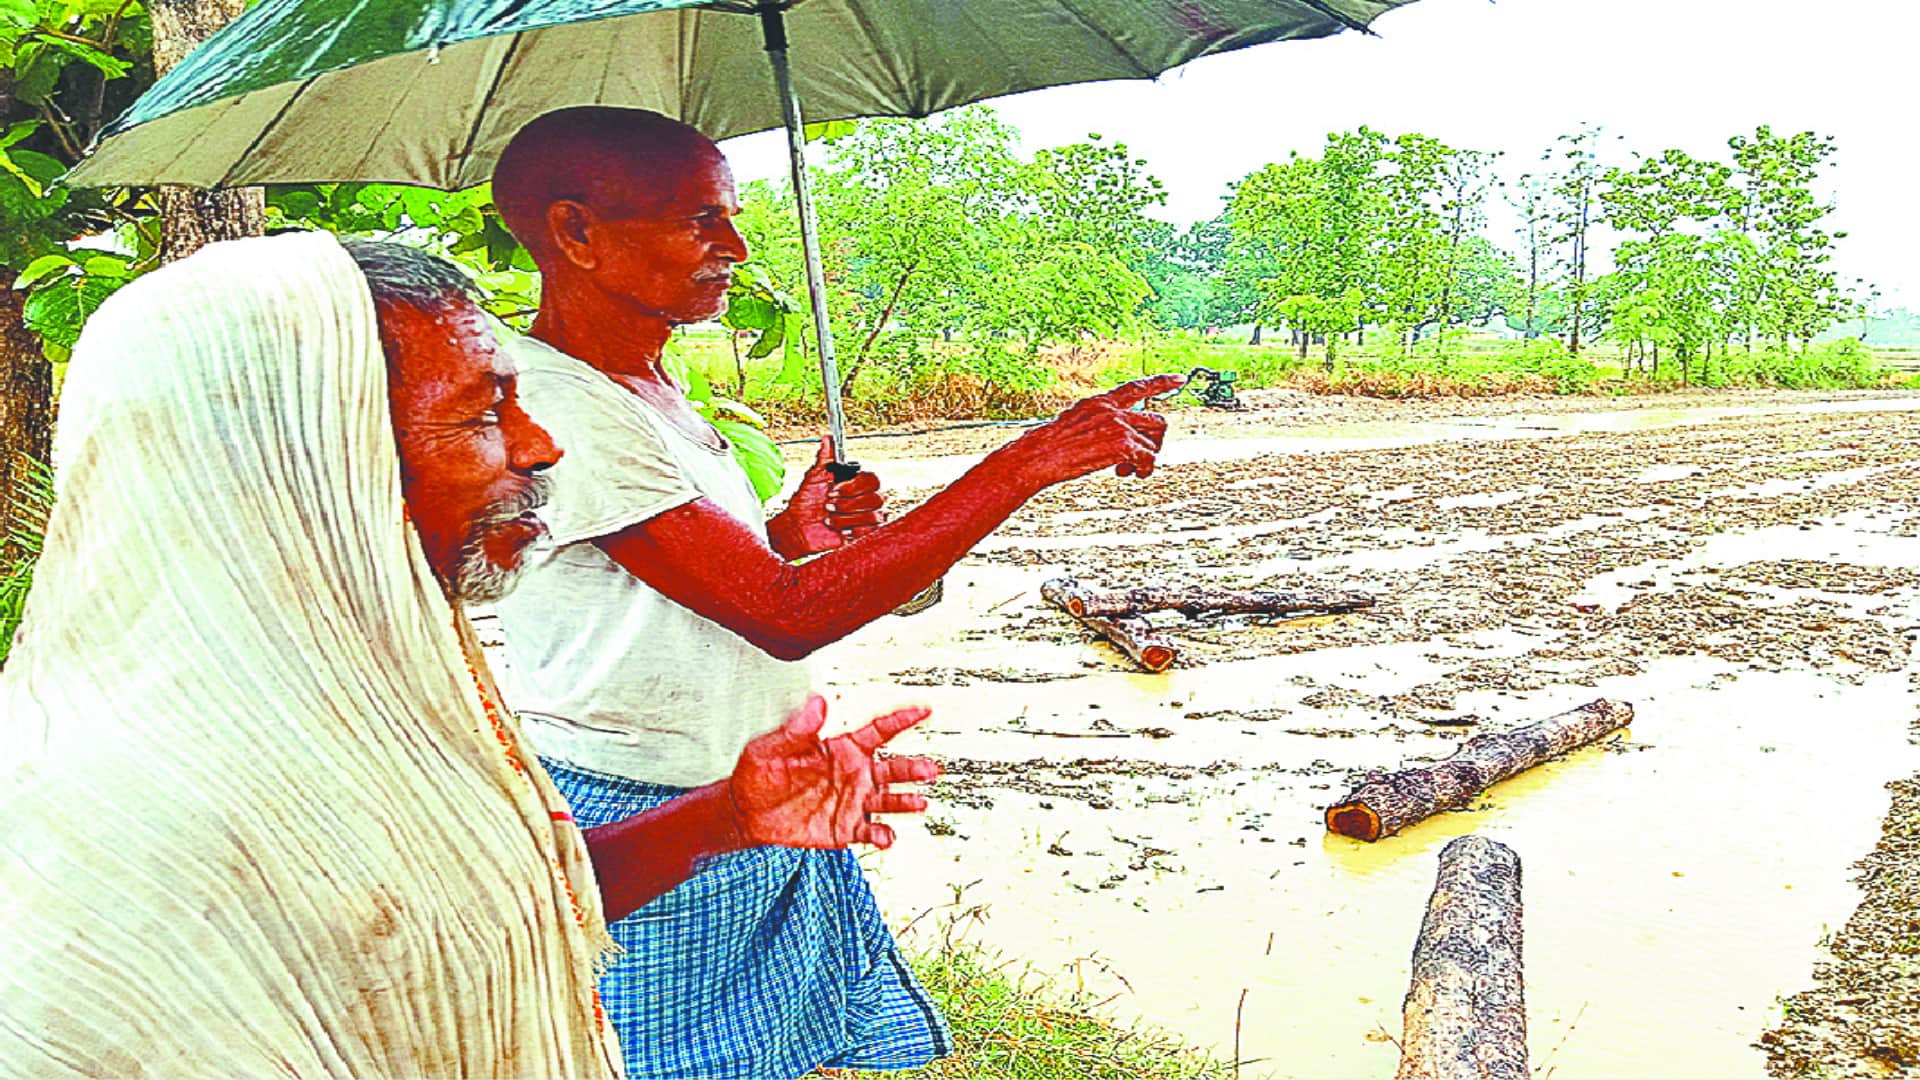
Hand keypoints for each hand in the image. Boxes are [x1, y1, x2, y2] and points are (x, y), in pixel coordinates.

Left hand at [728, 695, 940, 849]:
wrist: (747, 815)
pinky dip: (883, 835)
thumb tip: (818, 703)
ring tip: (919, 803)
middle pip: (892, 769)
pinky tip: (887, 836)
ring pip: (889, 800)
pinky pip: (871, 831)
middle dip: (913, 769)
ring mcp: (852, 802)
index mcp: (842, 749)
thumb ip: (796, 729)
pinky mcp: (845, 829)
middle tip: (929, 770)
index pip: (878, 731)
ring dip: (906, 802)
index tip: (924, 710)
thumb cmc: (758, 774)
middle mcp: (854, 774)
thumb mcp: (770, 748)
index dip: (902, 719)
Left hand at [767, 438, 888, 556]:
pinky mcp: (864, 535)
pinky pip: (871, 532)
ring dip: (846, 518)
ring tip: (830, 520)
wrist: (798, 528)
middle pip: (877, 498)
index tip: (832, 491)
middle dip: (848, 504)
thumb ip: (825, 458)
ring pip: (874, 516)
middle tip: (829, 506)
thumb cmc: (805, 502)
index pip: (873, 479)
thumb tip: (828, 438)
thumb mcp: (814, 477)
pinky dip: (853, 531)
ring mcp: (866, 518)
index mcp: (856, 484)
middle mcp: (865, 499)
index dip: (853, 487)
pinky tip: (841, 531)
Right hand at [1001, 374, 1182, 487]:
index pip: (1137, 387)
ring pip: (1155, 440)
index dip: (1162, 383)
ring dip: (1146, 457)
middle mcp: (1112, 409)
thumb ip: (1097, 423)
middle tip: (1139, 457)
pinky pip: (1148, 459)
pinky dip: (1142, 470)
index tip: (1180, 379)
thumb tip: (1112, 436)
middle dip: (1153, 441)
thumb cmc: (1048, 447)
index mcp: (1100, 402)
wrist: (1037, 456)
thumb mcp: (1073, 424)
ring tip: (1128, 469)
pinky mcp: (1122, 444)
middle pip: (1156, 420)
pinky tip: (1126, 474)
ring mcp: (1119, 425)